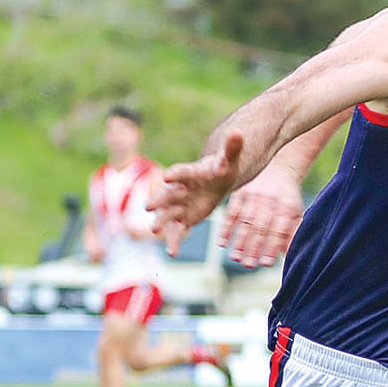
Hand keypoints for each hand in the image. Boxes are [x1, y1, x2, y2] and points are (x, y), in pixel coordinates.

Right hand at [152, 131, 244, 253]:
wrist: (215, 184)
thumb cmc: (220, 170)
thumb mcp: (228, 161)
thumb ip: (231, 148)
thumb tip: (238, 133)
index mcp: (189, 174)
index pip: (179, 172)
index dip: (174, 174)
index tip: (166, 177)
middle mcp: (179, 190)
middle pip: (167, 195)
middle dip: (158, 201)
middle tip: (149, 207)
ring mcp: (179, 206)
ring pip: (167, 214)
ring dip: (161, 222)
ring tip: (154, 230)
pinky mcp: (183, 219)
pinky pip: (177, 231)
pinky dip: (174, 241)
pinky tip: (172, 253)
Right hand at [223, 164, 306, 266]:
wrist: (278, 170)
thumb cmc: (288, 199)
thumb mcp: (296, 213)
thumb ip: (293, 233)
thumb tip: (288, 256)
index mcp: (286, 208)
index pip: (278, 231)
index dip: (272, 248)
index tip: (266, 263)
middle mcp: (269, 202)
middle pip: (260, 229)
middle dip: (254, 248)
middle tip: (248, 265)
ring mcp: (254, 197)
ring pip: (245, 222)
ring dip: (239, 241)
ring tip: (235, 258)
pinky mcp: (240, 193)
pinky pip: (232, 212)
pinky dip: (226, 228)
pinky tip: (222, 243)